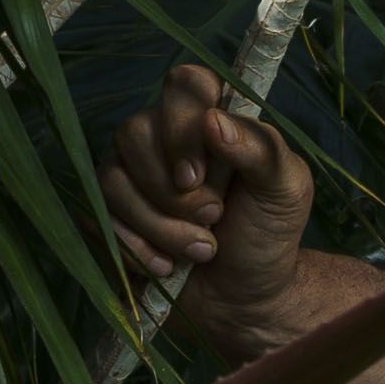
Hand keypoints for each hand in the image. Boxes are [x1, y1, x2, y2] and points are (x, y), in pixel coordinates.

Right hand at [100, 63, 314, 353]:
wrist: (243, 299)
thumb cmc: (267, 234)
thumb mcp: (286, 189)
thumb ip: (262, 150)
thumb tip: (213, 121)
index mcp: (209, 116)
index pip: (183, 84)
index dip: (181, 126)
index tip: (198, 176)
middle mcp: (162, 134)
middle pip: (134, 131)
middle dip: (172, 192)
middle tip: (212, 220)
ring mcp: (130, 172)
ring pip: (112, 178)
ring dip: (159, 226)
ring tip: (199, 251)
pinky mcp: (108, 212)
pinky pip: (98, 216)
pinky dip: (137, 248)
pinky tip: (168, 266)